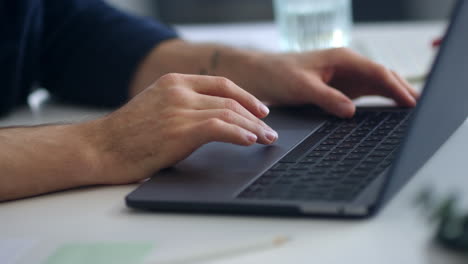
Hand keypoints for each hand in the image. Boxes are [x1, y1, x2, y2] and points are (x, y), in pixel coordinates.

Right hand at [90, 74, 277, 183]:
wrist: (99, 148)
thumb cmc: (126, 134)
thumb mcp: (156, 108)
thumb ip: (182, 106)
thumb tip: (213, 120)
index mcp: (174, 82)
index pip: (221, 84)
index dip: (246, 97)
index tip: (260, 110)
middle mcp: (179, 91)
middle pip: (230, 99)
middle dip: (255, 116)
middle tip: (269, 131)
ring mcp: (179, 109)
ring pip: (229, 113)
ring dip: (253, 128)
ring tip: (267, 139)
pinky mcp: (179, 130)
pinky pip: (219, 128)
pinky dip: (238, 134)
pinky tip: (250, 141)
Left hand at [236, 48, 417, 117]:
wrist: (261, 75)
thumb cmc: (278, 74)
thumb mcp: (302, 86)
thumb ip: (327, 98)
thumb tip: (351, 111)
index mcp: (342, 58)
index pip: (378, 72)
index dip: (396, 88)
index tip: (410, 102)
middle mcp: (347, 66)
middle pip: (382, 76)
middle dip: (401, 91)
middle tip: (418, 109)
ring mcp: (344, 76)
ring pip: (376, 85)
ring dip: (393, 95)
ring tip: (410, 111)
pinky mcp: (339, 87)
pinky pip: (364, 93)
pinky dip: (379, 100)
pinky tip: (387, 110)